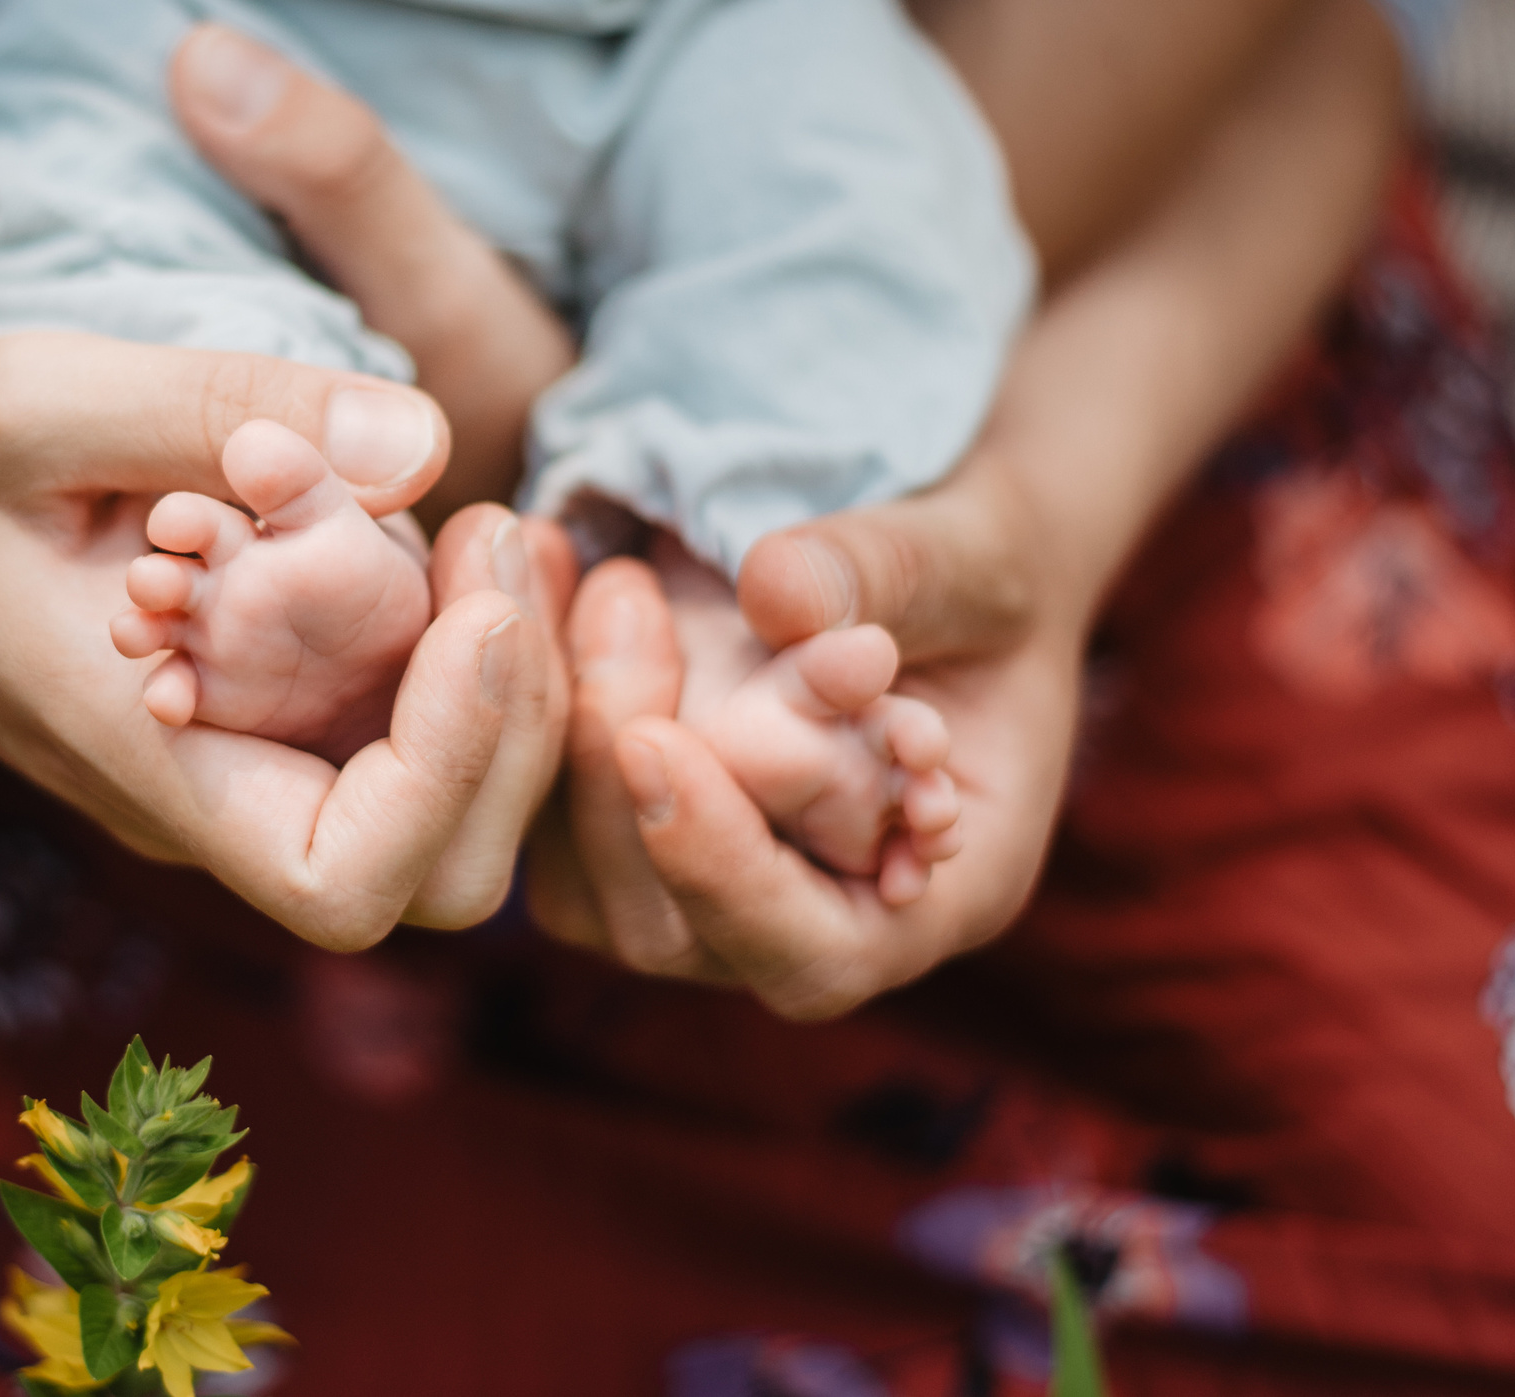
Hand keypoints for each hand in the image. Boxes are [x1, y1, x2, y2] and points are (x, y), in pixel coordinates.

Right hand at [0, 333, 570, 948]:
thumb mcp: (38, 394)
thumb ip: (218, 405)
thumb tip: (426, 443)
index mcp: (143, 760)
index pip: (343, 881)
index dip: (447, 771)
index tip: (468, 608)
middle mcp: (212, 795)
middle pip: (441, 870)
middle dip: (517, 720)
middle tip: (503, 542)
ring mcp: (248, 764)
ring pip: (451, 808)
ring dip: (513, 682)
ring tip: (497, 529)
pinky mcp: (271, 714)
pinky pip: (412, 731)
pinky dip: (474, 651)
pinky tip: (467, 533)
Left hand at [533, 455, 1080, 1016]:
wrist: (937, 573)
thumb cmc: (988, 577)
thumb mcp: (979, 558)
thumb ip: (894, 574)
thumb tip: (777, 588)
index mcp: (932, 901)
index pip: (810, 958)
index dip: (722, 874)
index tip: (656, 745)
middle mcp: (809, 922)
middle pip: (668, 929)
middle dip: (618, 776)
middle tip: (619, 595)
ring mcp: (709, 890)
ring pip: (582, 884)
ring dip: (556, 734)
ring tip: (568, 571)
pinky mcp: (630, 832)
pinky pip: (544, 811)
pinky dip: (526, 704)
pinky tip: (532, 573)